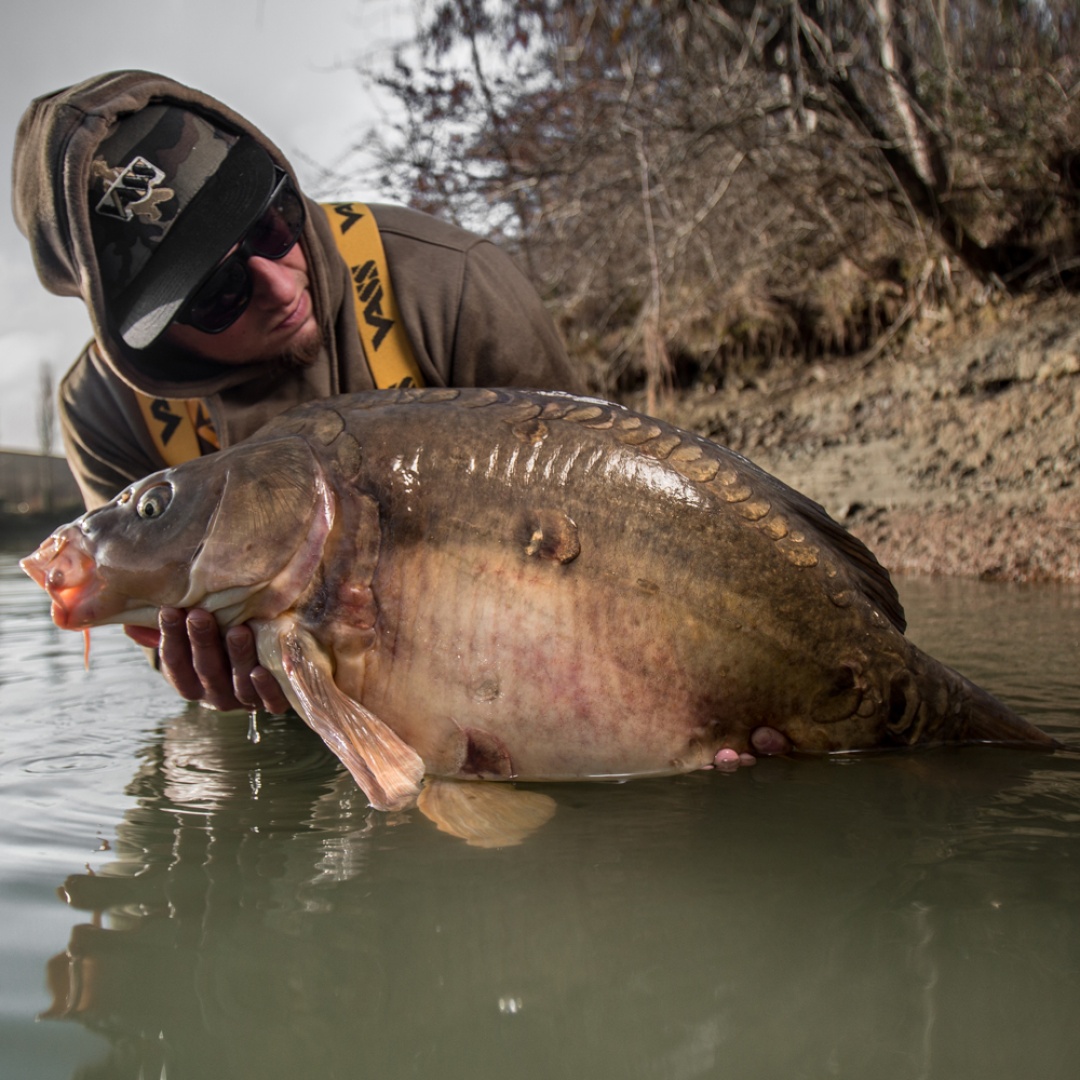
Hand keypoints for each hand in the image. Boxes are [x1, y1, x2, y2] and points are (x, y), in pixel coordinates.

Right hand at [124, 607, 289, 713]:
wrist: (262, 659)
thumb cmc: (218, 640)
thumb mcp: (190, 635)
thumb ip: (162, 630)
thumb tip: (129, 623)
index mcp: (189, 682)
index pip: (175, 662)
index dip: (171, 638)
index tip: (169, 610)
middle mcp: (215, 694)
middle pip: (206, 670)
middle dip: (202, 642)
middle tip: (199, 615)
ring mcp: (244, 700)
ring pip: (239, 683)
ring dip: (238, 657)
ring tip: (238, 631)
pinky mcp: (272, 701)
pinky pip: (271, 701)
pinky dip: (266, 688)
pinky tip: (262, 671)